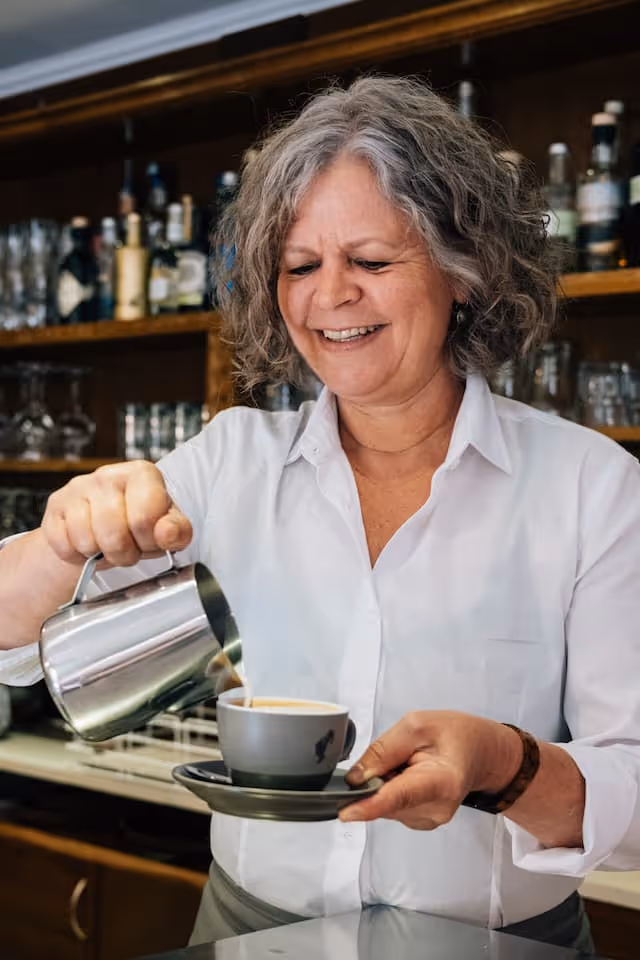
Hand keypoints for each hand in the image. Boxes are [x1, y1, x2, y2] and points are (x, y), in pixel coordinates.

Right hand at [41, 460, 192, 567]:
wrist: (101, 525)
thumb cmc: (139, 523)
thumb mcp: (167, 526)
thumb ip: (176, 531)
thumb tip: (167, 533)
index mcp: (143, 474)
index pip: (145, 518)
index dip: (148, 541)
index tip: (149, 541)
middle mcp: (109, 474)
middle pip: (114, 534)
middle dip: (124, 554)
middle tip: (128, 550)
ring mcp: (78, 487)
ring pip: (86, 541)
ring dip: (99, 556)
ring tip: (108, 547)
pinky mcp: (55, 503)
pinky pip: (63, 544)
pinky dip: (76, 556)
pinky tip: (87, 546)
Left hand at [339, 711, 521, 829]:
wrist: (480, 752)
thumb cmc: (455, 734)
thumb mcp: (416, 725)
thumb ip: (384, 750)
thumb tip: (355, 778)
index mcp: (442, 782)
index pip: (399, 797)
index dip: (369, 806)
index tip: (346, 812)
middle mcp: (436, 809)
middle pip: (386, 801)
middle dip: (377, 779)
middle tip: (398, 754)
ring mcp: (429, 819)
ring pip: (385, 804)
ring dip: (385, 783)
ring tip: (408, 762)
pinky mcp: (421, 821)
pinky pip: (391, 806)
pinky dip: (391, 789)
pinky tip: (408, 774)